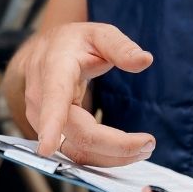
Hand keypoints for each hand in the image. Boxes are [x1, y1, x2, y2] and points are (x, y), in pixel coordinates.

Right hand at [15, 22, 155, 164]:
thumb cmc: (73, 43)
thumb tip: (145, 60)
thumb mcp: (99, 34)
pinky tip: (125, 150)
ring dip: (113, 156)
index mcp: (54, 72)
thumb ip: (121, 47)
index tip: (47, 147)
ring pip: (79, 152)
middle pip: (80, 136)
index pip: (53, 101)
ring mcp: (43, 123)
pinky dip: (104, 157)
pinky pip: (78, 153)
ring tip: (143, 147)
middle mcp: (43, 102)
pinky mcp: (53, 135)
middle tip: (149, 143)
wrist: (45, 54)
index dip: (51, 125)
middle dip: (116, 146)